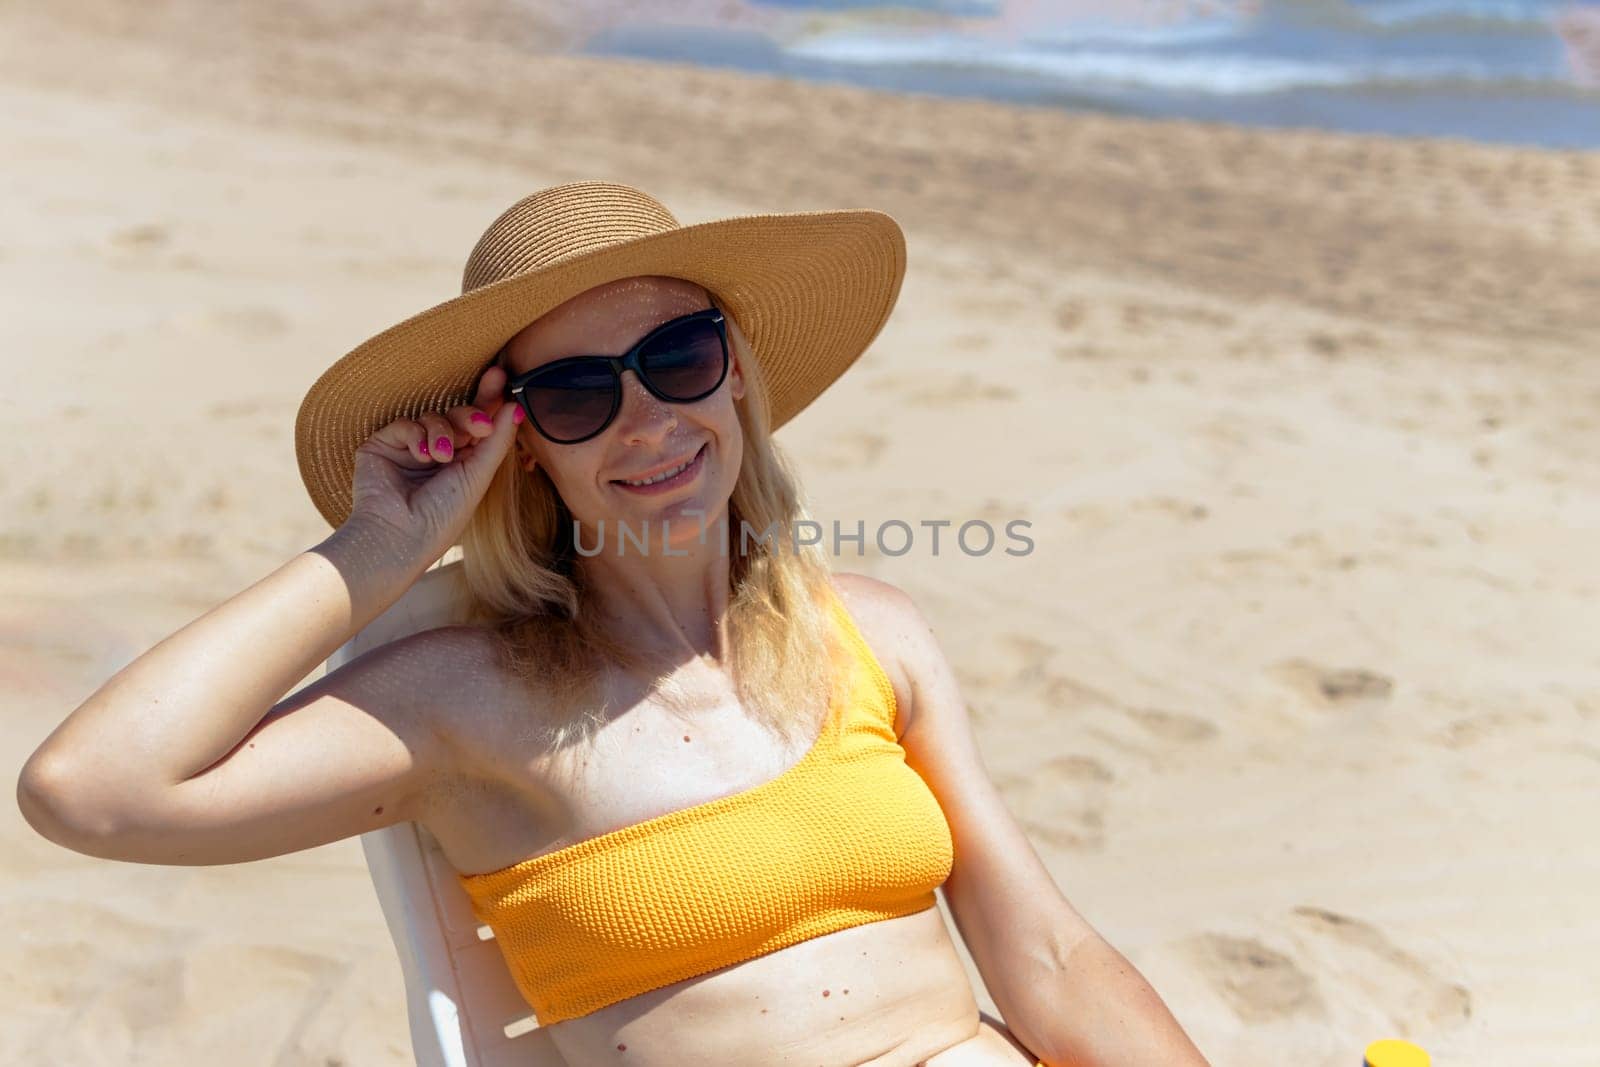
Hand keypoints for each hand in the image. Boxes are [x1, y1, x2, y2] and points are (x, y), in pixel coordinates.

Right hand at [344, 364, 529, 563]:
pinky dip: (416, 434)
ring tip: (442, 456)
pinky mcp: (382, 445)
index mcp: (463, 463)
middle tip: (479, 424)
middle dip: (470, 414)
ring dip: (442, 432)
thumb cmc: (443, 516)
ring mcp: (409, 448)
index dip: (490, 400)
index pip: (479, 425)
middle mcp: (437, 453)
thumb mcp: (478, 476)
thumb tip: (515, 406)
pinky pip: (405, 423)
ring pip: (433, 416)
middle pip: (458, 415)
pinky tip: (422, 455)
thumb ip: (497, 441)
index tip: (501, 378)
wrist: (400, 536)